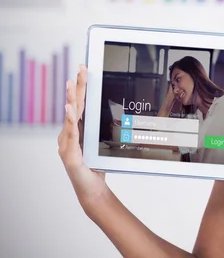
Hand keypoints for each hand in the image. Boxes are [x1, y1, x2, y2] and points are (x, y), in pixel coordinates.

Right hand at [57, 65, 108, 210]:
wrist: (93, 189)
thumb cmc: (97, 166)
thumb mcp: (103, 143)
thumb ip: (105, 130)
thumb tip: (123, 114)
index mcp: (78, 130)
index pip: (80, 104)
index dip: (81, 86)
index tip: (84, 69)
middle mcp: (69, 134)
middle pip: (74, 105)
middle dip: (77, 85)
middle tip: (80, 68)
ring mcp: (66, 144)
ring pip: (70, 117)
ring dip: (71, 99)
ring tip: (71, 84)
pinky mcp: (69, 155)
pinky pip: (70, 134)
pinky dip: (70, 120)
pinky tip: (70, 110)